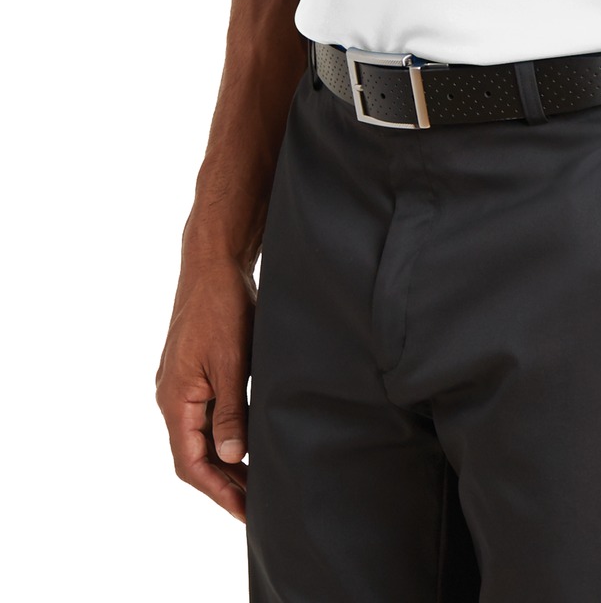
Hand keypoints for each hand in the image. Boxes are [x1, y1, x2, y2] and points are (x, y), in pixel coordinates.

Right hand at [156, 256, 256, 521]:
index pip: (190, 463)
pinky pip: (204, 416)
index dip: (217, 491)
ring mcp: (180, 384)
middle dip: (223, 482)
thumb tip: (232, 456)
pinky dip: (223, 436)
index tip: (245, 511)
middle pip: (193, 455)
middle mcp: (171, 396)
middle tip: (257, 504)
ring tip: (255, 481)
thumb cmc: (222, 306)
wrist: (214, 262)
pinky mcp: (193, 371)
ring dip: (224, 461)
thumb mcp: (232, 361)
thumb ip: (230, 411)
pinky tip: (245, 441)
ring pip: (198, 437)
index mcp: (175, 398)